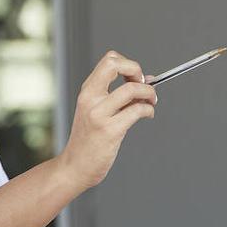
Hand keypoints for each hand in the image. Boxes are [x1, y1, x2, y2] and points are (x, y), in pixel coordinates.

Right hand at [57, 51, 156, 190]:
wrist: (75, 166)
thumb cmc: (89, 140)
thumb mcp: (97, 111)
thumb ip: (120, 96)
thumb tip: (147, 80)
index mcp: (87, 91)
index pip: (109, 60)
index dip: (128, 65)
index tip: (136, 78)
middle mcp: (90, 98)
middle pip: (115, 64)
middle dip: (136, 70)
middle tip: (143, 84)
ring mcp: (99, 114)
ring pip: (131, 89)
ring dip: (149, 93)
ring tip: (151, 101)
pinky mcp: (110, 130)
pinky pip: (137, 110)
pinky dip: (149, 109)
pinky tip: (148, 114)